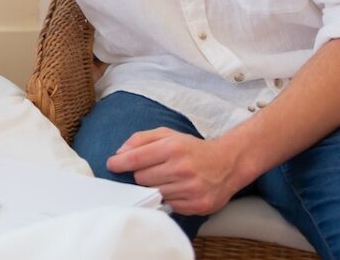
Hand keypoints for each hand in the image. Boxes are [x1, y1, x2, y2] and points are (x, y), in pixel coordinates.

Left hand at [105, 128, 243, 215]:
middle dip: (141, 174)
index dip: (119, 163)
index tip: (112, 165)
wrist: (228, 164)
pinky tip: (177, 189)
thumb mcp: (168, 135)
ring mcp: (190, 189)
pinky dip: (168, 198)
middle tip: (153, 170)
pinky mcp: (196, 205)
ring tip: (167, 179)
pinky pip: (168, 205)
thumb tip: (120, 153)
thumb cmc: (192, 149)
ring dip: (155, 187)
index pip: (136, 158)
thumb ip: (141, 139)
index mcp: (173, 147)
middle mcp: (182, 168)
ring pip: (154, 193)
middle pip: (141, 178)